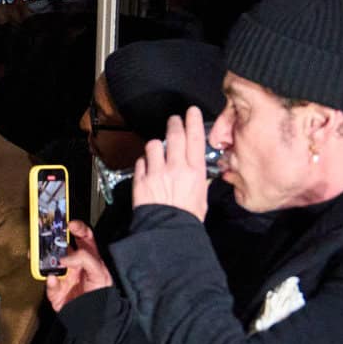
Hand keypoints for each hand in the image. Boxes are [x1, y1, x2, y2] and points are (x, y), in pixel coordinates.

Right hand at [45, 221, 112, 310]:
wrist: (95, 320)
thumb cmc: (102, 295)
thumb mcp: (100, 273)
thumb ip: (85, 260)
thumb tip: (64, 258)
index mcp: (88, 257)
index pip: (83, 237)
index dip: (77, 228)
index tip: (70, 224)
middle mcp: (74, 263)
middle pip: (61, 246)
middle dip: (53, 239)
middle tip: (46, 233)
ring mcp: (63, 275)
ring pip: (49, 261)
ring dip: (43, 257)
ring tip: (40, 254)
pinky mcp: (55, 290)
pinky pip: (48, 282)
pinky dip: (50, 281)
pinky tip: (53, 279)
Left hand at [131, 106, 211, 220]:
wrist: (168, 232)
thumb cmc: (188, 217)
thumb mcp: (202, 198)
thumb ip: (201, 181)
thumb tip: (202, 173)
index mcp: (194, 171)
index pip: (195, 139)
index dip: (193, 121)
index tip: (191, 111)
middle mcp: (176, 167)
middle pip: (174, 135)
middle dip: (174, 123)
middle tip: (173, 120)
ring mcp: (156, 172)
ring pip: (154, 145)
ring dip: (156, 146)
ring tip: (158, 151)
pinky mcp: (141, 180)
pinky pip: (140, 162)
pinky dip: (144, 163)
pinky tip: (147, 168)